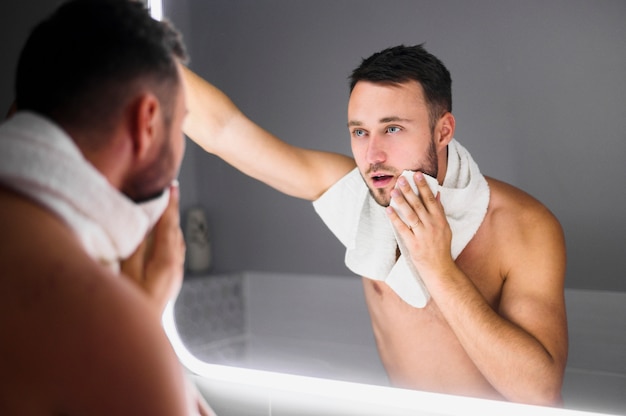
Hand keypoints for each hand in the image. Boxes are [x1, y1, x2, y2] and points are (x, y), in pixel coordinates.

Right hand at [121, 184, 185, 314]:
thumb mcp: (127, 275)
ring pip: (177, 242)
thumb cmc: (131, 307)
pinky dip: (170, 238)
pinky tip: (163, 237)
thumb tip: (141, 226)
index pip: (169, 226)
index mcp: (166, 261)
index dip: (170, 205)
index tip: (172, 188)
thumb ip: (134, 250)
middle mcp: (176, 266)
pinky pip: (174, 252)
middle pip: (176, 232)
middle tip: (170, 192)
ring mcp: (175, 276)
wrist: (141, 336)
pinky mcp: (171, 282)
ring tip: (166, 209)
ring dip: (172, 224)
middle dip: (173, 212)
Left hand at [386, 172, 453, 276]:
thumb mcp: (445, 227)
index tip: (417, 174)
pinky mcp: (413, 244)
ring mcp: (423, 235)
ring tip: (394, 191)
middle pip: (419, 204)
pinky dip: (395, 219)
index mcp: (440, 220)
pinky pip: (403, 229)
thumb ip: (440, 211)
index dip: (424, 186)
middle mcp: (432, 226)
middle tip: (401, 178)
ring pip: (411, 215)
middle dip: (410, 190)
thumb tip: (437, 194)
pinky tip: (388, 210)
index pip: (431, 200)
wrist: (439, 268)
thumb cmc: (441, 247)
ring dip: (402, 202)